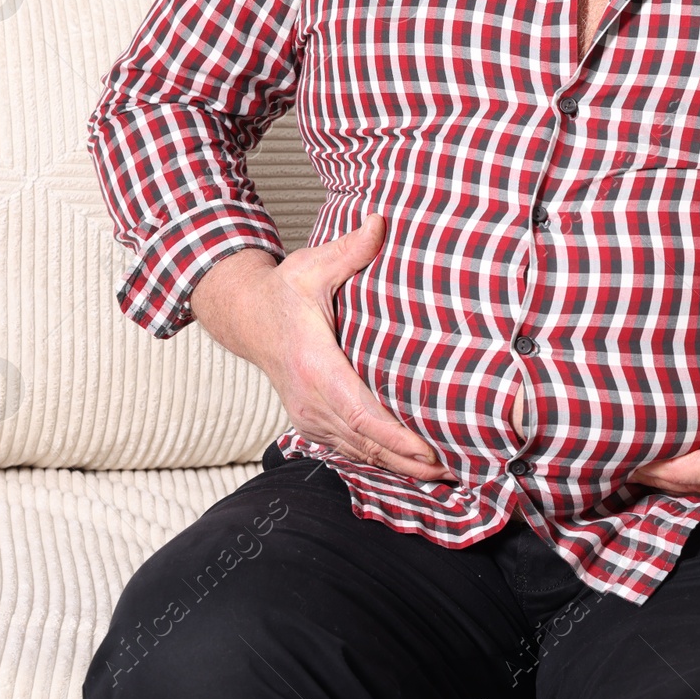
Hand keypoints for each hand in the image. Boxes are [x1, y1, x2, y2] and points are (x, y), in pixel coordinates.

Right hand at [190, 215, 456, 481]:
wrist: (247, 317)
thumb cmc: (284, 291)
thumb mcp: (313, 265)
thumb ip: (350, 249)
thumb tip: (380, 221)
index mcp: (314, 365)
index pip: (359, 411)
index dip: (394, 436)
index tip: (427, 450)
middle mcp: (309, 399)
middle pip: (364, 442)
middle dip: (408, 462)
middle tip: (452, 471)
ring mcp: (308, 415)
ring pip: (357, 452)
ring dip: (398, 468)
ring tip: (442, 476)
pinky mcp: (312, 422)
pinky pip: (348, 448)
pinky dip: (379, 462)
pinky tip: (410, 469)